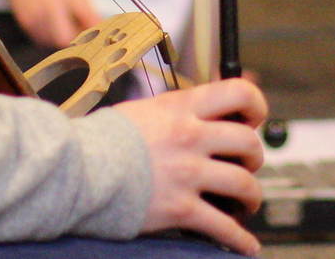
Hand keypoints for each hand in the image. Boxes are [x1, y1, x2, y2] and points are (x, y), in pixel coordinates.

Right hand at [115, 76, 268, 253]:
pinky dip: (239, 239)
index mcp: (182, 108)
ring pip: (244, 184)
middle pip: (248, 143)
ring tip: (246, 203)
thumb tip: (198, 115)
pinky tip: (245, 244)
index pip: (239, 92)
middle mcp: (191, 137)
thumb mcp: (144, 110)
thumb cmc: (103, 140)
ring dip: (252, 197)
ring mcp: (188, 174)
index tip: (254, 118)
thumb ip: (176, 112)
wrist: (78, 170)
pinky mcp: (181, 209)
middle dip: (253, 158)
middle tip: (246, 166)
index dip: (256, 105)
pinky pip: (223, 227)